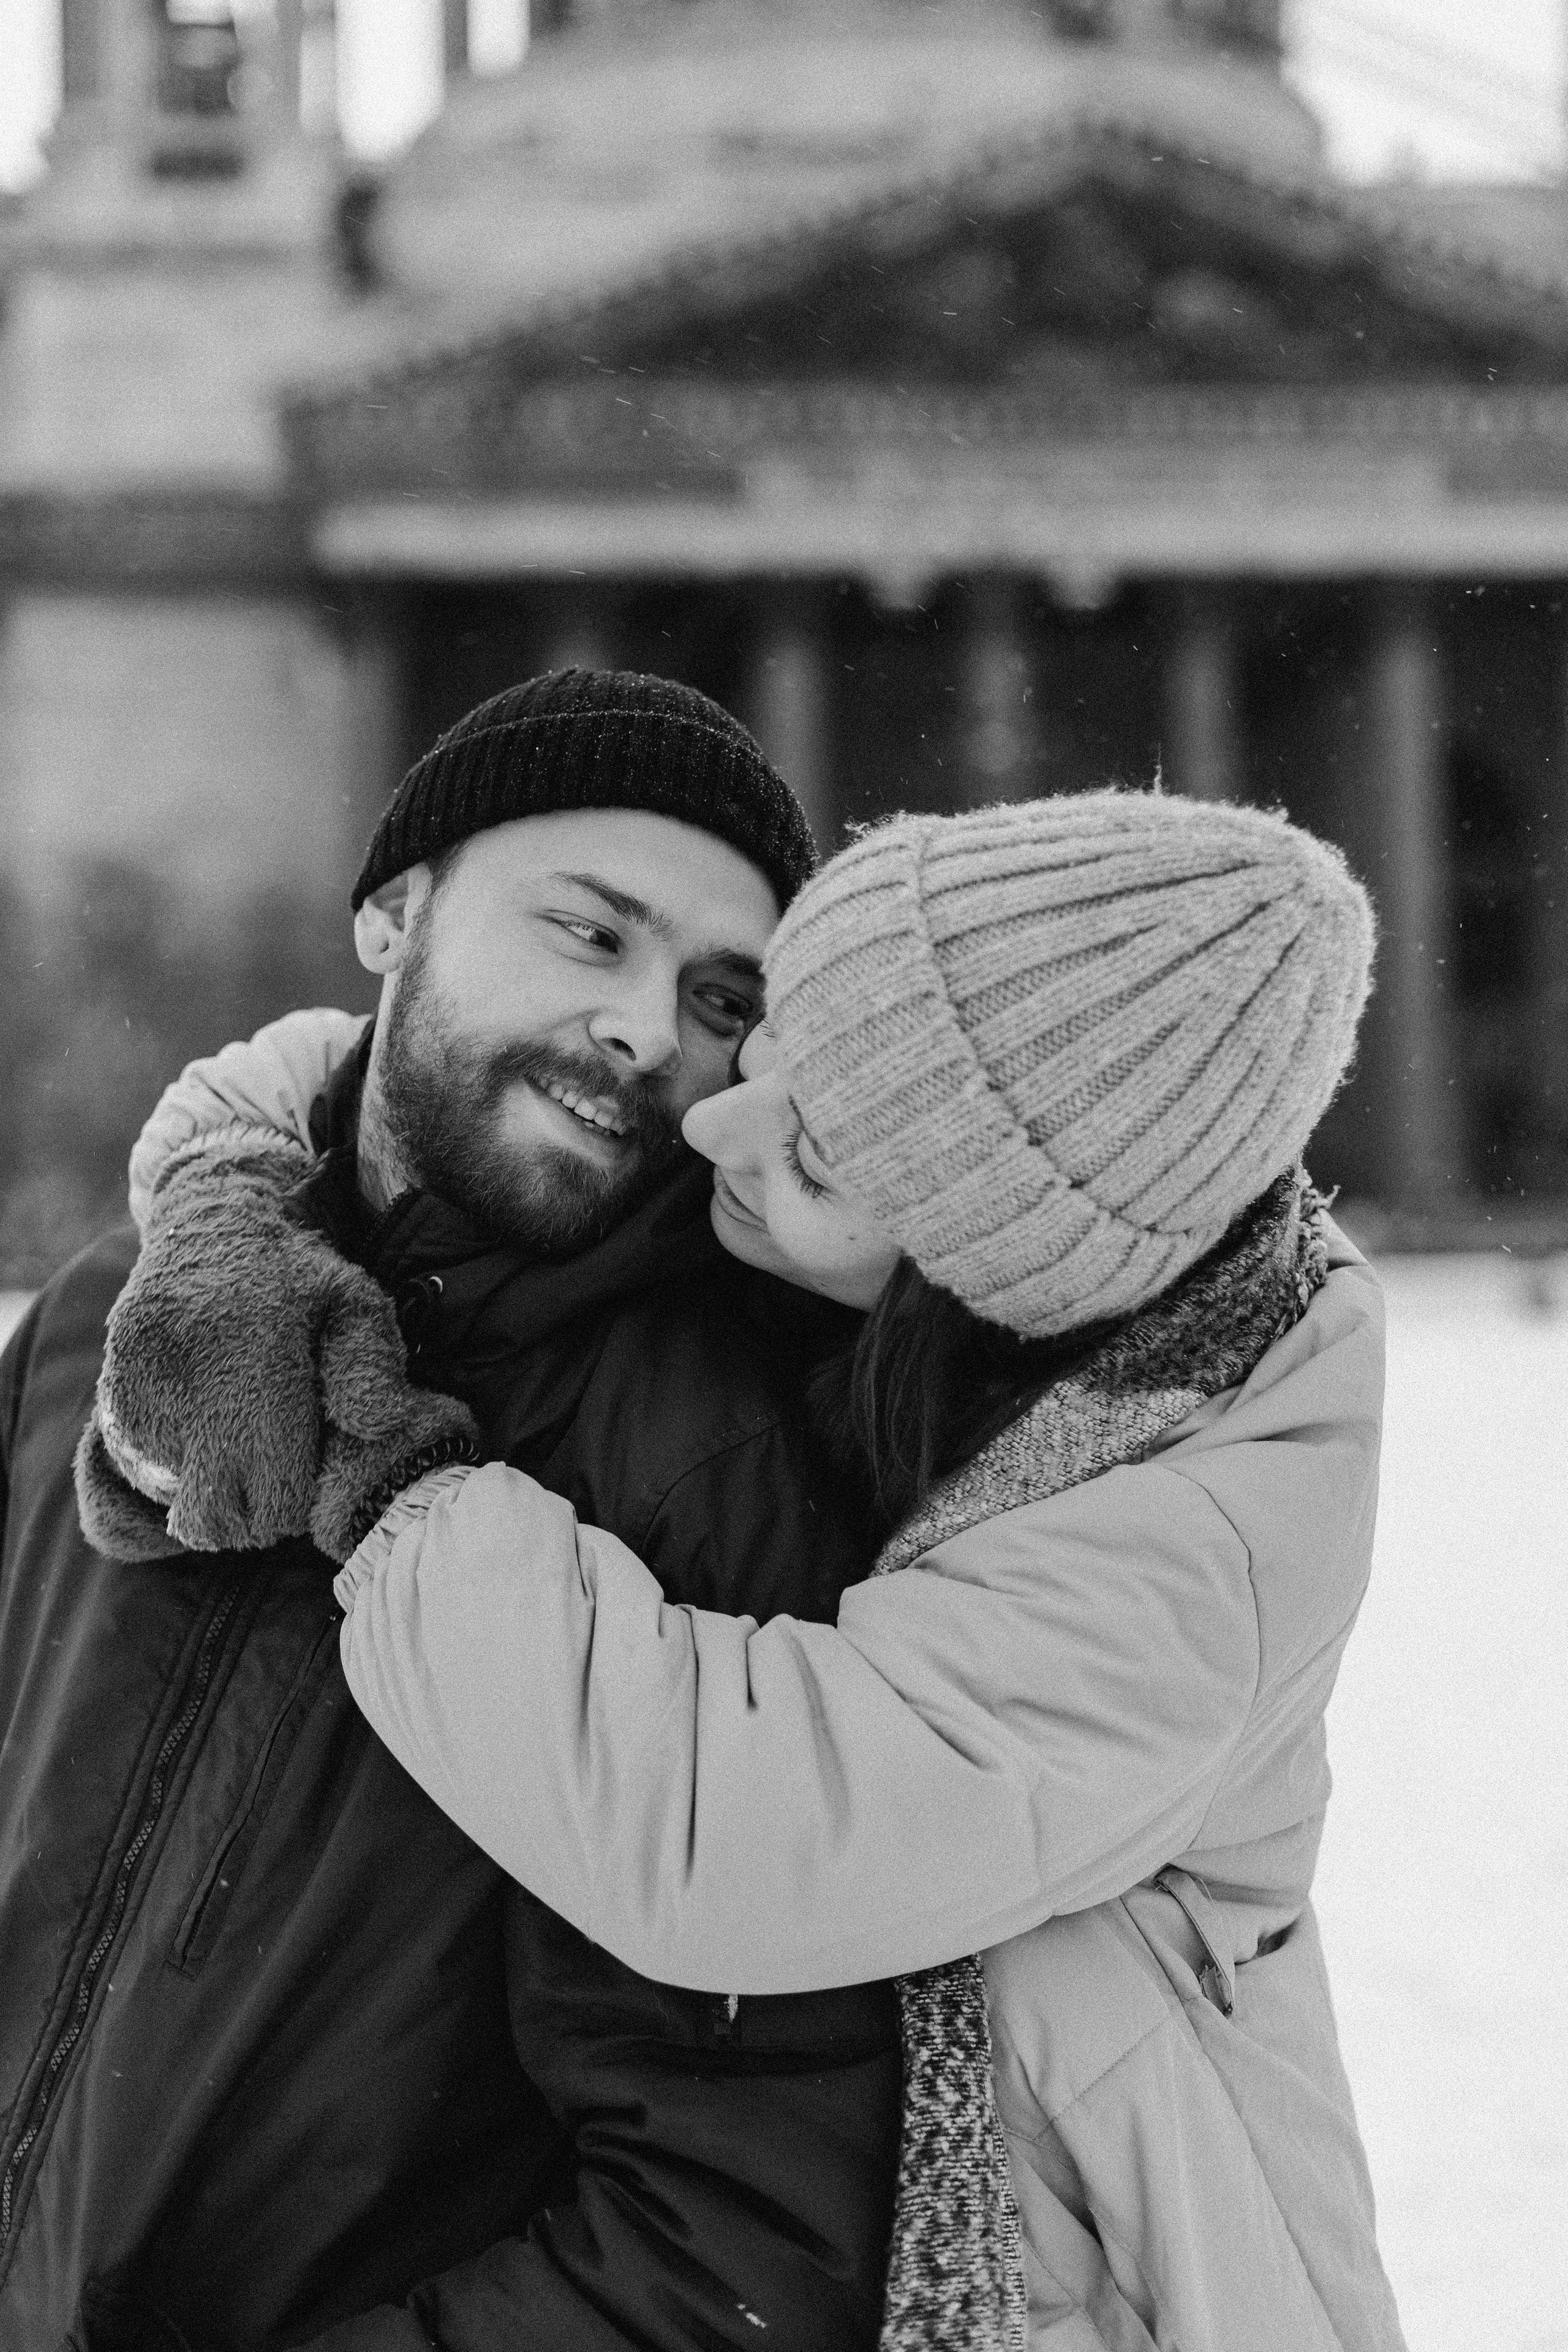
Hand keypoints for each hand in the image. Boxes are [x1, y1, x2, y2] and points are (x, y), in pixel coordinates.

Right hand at [75, 1139, 475, 1562]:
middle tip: (268, 1486)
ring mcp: (143, 1375)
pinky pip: (134, 1459)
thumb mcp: (356, 1299)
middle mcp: (193, 1369)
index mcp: (262, 1354)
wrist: (214, 1212)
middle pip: (213, 1514)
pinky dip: (166, 1462)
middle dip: (246, 1517)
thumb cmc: (299, 1272)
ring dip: (202, 1489)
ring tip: (236, 1449)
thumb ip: (372, 1364)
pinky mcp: (113, 1375)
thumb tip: (375, 1427)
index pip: (273, 1496)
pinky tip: (199, 1430)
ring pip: (170, 1493)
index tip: (301, 1483)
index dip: (290, 1509)